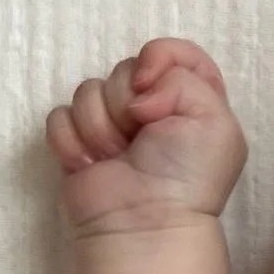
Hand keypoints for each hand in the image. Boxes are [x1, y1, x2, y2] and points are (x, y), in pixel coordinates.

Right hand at [45, 37, 247, 234]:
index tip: (151, 82)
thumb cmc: (186, 176)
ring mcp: (113, 127)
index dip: (159, 57)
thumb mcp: (213, 119)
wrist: (144, 222)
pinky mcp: (79, 144)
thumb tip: (138, 91)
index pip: (173, 52)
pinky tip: (92, 166)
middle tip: (141, 138)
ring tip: (119, 158)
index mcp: (192, 100)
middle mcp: (152, 110)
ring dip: (101, 127)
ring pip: (86, 90)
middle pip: (124, 68)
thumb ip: (185, 76)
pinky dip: (73, 143)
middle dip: (126, 100)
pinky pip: (59, 117)